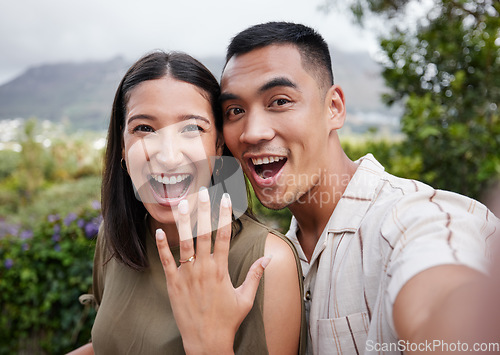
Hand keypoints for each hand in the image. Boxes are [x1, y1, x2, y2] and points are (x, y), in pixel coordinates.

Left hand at [155, 188, 271, 354]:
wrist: (207, 342)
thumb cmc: (228, 320)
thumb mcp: (245, 298)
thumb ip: (255, 275)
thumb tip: (268, 258)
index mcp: (221, 270)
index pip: (223, 236)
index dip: (224, 216)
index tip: (225, 199)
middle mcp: (203, 269)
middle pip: (203, 234)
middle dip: (203, 211)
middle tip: (202, 192)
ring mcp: (187, 276)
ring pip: (184, 243)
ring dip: (183, 222)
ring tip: (181, 203)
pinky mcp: (173, 284)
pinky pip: (166, 262)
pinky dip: (162, 247)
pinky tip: (158, 231)